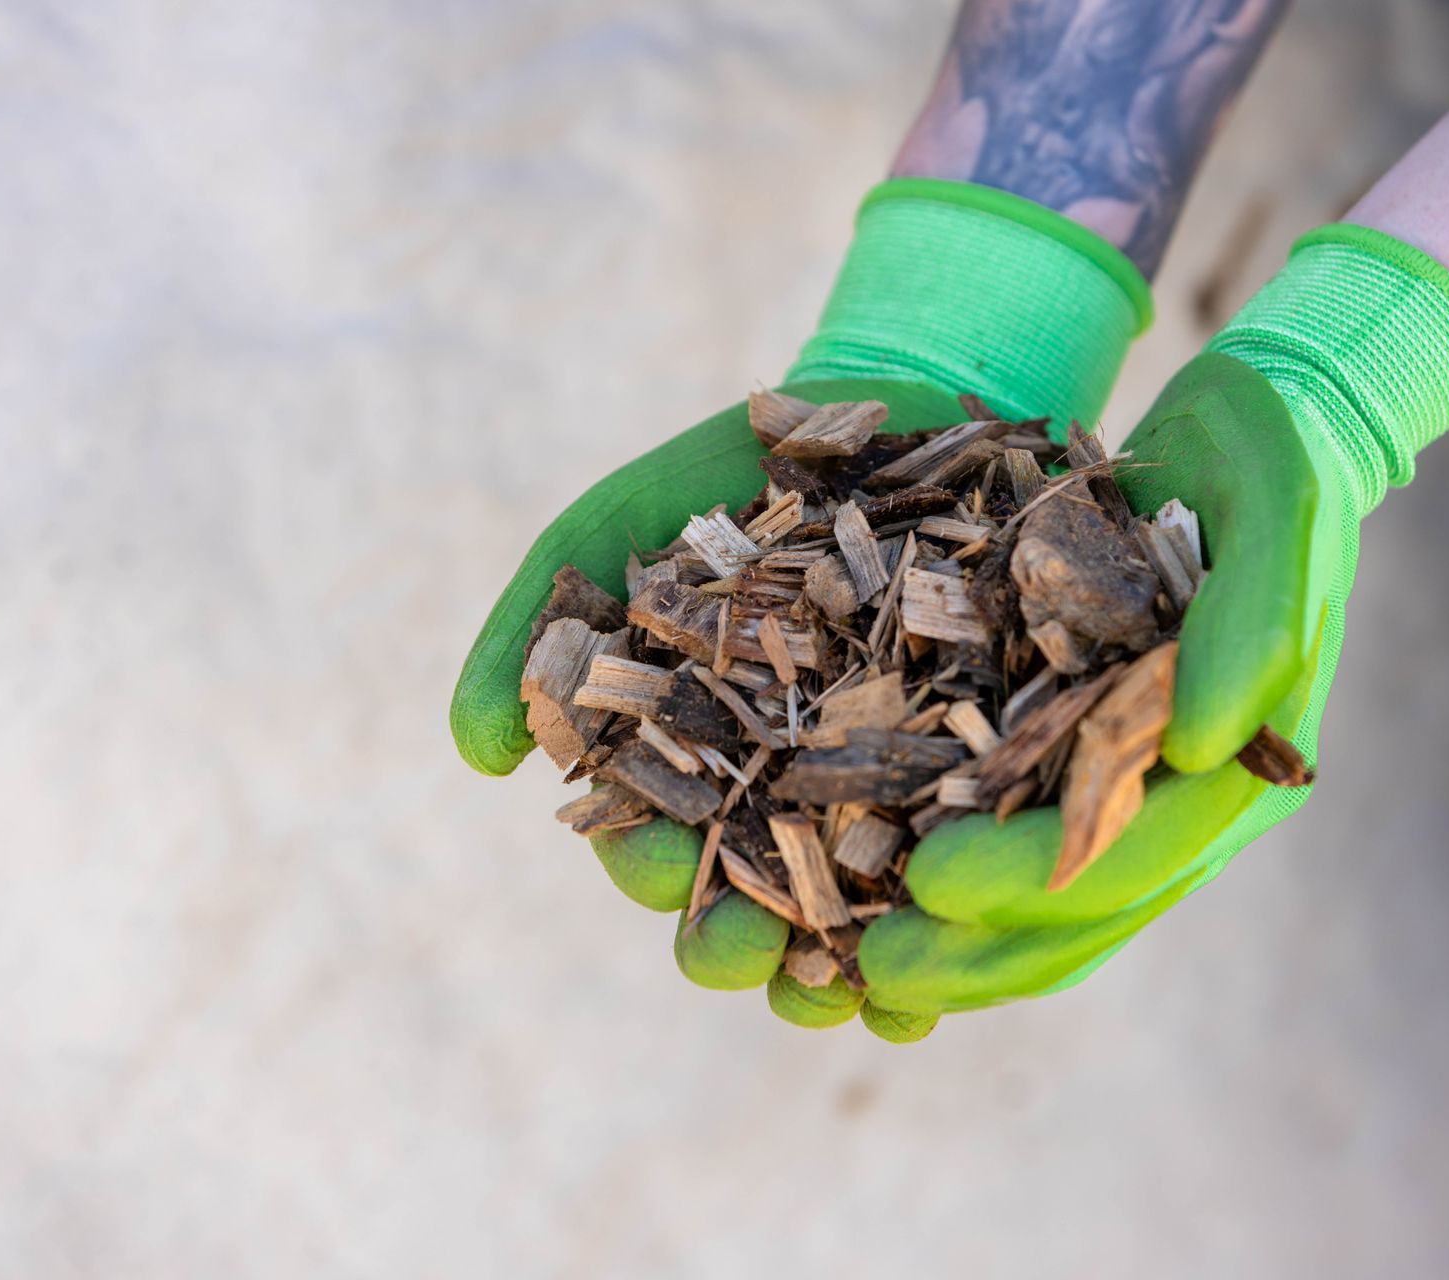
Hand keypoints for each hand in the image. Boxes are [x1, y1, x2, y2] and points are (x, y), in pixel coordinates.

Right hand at [452, 180, 1151, 1039]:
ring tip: (860, 996)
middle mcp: (777, 801)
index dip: (652, 872)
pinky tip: (951, 975)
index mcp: (685, 764)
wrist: (887, 407)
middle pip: (746, 907)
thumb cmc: (730, 482)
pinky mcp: (971, 778)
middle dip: (738, 945)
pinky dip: (952, 932)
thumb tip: (476, 754)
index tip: (663, 870)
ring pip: (852, 920)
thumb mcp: (612, 531)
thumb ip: (535, 634)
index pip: (654, 847)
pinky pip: (961, 874)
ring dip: (844, 973)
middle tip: (750, 950)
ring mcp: (876, 798)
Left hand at [857, 225, 1448, 1014]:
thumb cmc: (1269, 468)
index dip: (1033, 880)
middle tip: (867, 973)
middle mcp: (1178, 798)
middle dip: (974, 951)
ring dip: (949, 944)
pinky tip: (854, 895)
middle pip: (1076, 912)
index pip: (1134, 855)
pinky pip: (1004, 836)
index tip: (934, 885)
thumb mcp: (1274, 515)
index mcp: (1239, 768)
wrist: (1246, 433)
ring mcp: (1123, 783)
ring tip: (843, 966)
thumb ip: (1251, 629)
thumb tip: (1201, 749)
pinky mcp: (1070, 751)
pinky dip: (936, 872)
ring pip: (1036, 902)